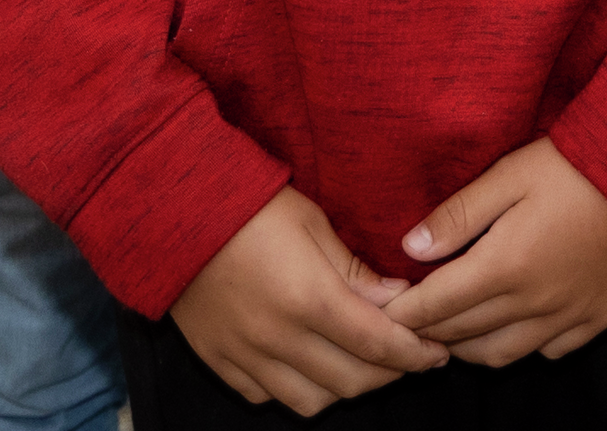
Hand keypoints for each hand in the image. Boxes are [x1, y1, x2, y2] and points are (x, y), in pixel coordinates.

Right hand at [171, 189, 444, 410]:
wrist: (170, 210)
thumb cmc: (249, 205)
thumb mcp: (312, 223)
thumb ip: (355, 270)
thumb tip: (398, 300)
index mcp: (309, 299)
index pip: (378, 345)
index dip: (415, 354)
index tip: (436, 352)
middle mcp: (278, 337)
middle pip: (352, 381)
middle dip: (390, 373)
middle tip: (408, 355)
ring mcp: (245, 355)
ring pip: (312, 401)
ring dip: (345, 387)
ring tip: (360, 362)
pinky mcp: (219, 360)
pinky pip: (267, 396)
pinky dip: (295, 388)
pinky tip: (308, 364)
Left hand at [389, 140, 606, 365]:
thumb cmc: (578, 166)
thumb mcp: (510, 174)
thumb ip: (458, 214)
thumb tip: (409, 247)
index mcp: (505, 266)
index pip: (435, 305)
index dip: (402, 312)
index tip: (380, 310)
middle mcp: (534, 303)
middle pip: (462, 335)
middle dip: (427, 331)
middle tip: (407, 319)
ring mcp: (568, 316)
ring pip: (500, 355)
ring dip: (467, 347)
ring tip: (451, 328)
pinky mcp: (597, 319)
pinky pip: (548, 351)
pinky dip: (520, 346)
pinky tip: (511, 325)